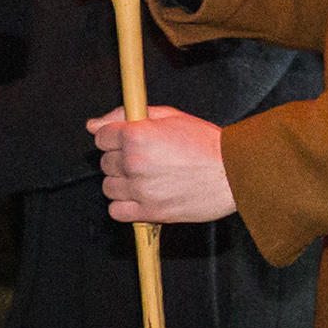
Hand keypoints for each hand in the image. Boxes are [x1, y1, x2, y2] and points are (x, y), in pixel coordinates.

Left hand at [91, 105, 234, 226]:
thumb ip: (125, 115)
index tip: (128, 140)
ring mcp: (141, 190)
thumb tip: (92, 124)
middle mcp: (134, 163)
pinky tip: (143, 196)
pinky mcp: (150, 212)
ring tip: (147, 178)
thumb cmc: (206, 144)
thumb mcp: (168, 116)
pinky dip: (125, 206)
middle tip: (147, 158)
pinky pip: (117, 211)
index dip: (115, 137)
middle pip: (105, 162)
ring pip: (109, 187)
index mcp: (137, 135)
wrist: (234, 172)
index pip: (101, 137)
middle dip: (121, 159)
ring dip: (123, 183)